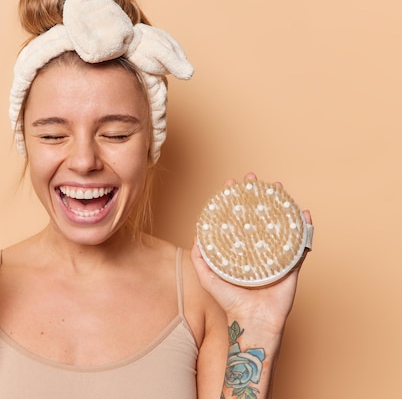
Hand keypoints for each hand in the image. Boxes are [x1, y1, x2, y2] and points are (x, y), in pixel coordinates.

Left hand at [191, 173, 312, 333]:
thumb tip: (197, 234)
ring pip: (280, 223)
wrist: (252, 321)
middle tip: (253, 179)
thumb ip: (201, 258)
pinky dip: (305, 229)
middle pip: (258, 215)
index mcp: (241, 250)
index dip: (234, 201)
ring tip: (278, 187)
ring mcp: (275, 255)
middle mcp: (258, 249)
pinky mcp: (291, 265)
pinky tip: (304, 214)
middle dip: (256, 195)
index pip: (237, 219)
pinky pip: (301, 244)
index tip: (231, 185)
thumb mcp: (208, 277)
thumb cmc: (229, 302)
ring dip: (281, 203)